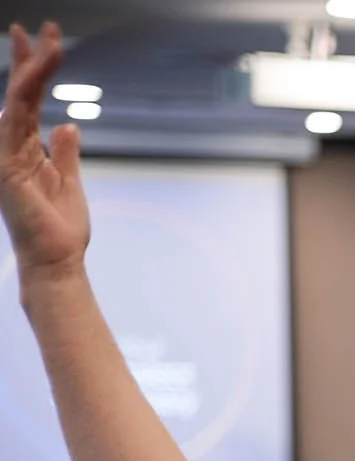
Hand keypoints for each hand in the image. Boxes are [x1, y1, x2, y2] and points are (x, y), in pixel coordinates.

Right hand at [2, 23, 91, 279]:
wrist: (56, 261)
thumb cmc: (61, 229)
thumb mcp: (70, 182)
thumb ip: (65, 152)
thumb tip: (68, 125)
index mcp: (26, 149)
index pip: (28, 100)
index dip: (35, 70)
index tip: (45, 42)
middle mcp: (10, 146)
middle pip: (18, 92)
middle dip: (31, 58)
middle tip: (45, 27)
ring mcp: (5, 153)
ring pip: (17, 100)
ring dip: (33, 70)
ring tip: (50, 43)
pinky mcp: (6, 165)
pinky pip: (14, 122)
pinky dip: (24, 96)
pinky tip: (36, 74)